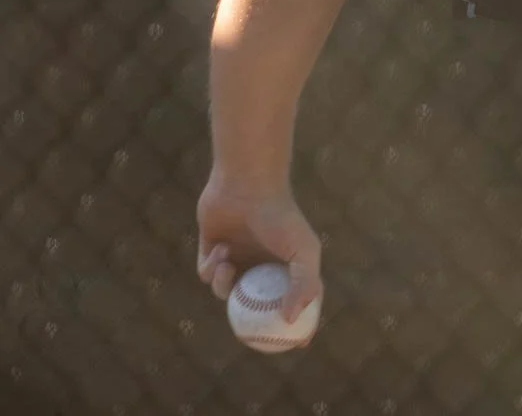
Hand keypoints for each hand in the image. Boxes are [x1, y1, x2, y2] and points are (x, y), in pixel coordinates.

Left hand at [195, 177, 322, 322]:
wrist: (247, 186)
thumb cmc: (280, 217)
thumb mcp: (303, 251)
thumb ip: (303, 284)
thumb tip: (290, 320)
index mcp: (285, 266)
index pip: (296, 301)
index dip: (299, 325)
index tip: (298, 344)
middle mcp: (260, 265)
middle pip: (256, 305)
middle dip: (250, 322)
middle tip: (247, 336)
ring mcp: (236, 259)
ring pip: (226, 292)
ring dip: (222, 286)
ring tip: (227, 266)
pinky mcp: (213, 252)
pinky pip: (207, 276)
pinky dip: (211, 269)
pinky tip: (220, 249)